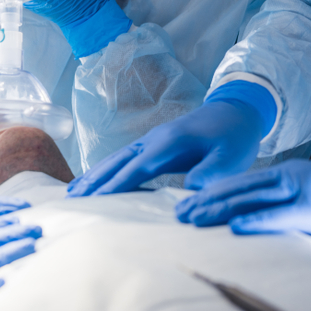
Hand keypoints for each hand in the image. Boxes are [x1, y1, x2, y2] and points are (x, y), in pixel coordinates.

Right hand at [67, 99, 268, 195]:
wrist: (238, 111)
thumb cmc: (235, 136)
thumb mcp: (232, 157)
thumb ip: (212, 172)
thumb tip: (190, 189)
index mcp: (171, 142)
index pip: (138, 167)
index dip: (117, 184)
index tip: (96, 200)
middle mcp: (156, 139)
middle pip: (119, 161)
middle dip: (96, 180)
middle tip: (72, 199)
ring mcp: (153, 139)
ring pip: (118, 158)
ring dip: (96, 174)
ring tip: (74, 192)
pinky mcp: (155, 144)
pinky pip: (125, 157)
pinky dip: (107, 169)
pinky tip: (96, 180)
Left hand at [175, 160, 310, 246]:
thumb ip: (294, 209)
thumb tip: (271, 225)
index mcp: (293, 176)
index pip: (246, 183)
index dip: (216, 192)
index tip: (191, 203)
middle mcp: (292, 178)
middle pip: (240, 188)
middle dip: (207, 201)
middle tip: (178, 213)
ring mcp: (303, 191)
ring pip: (251, 199)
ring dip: (219, 209)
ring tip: (192, 218)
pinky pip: (281, 216)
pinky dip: (256, 220)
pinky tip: (234, 227)